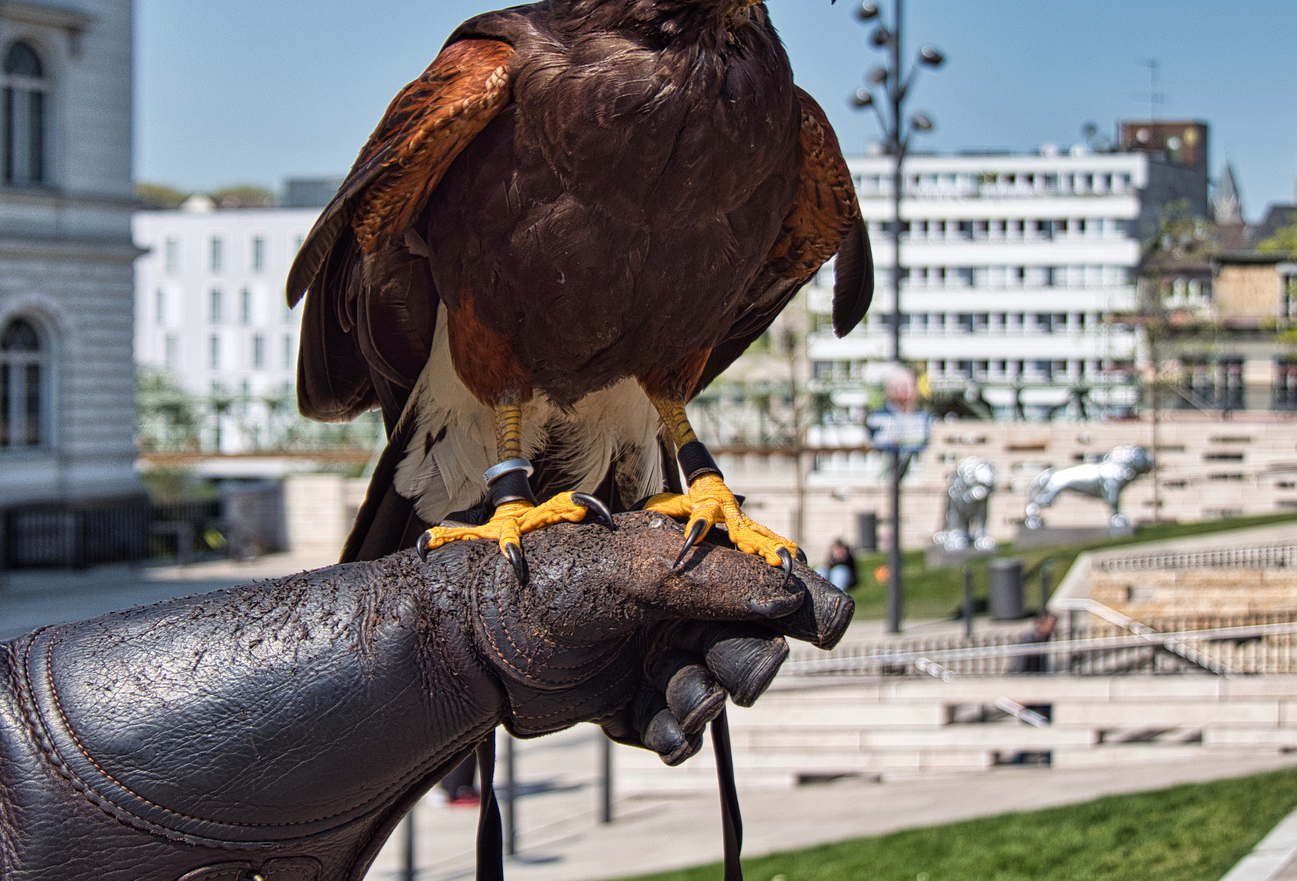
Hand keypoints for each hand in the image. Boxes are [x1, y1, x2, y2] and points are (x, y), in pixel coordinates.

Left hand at [461, 509, 852, 763]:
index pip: (765, 583)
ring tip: (670, 703)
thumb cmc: (546, 585)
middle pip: (749, 646)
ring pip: (715, 694)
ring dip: (700, 705)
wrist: (467, 642)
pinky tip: (650, 727)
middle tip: (716, 677)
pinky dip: (670, 734)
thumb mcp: (635, 574)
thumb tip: (793, 595)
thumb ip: (716, 584)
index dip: (801, 603)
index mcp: (685, 562)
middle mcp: (677, 609)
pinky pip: (676, 730)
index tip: (829, 627)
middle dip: (741, 666)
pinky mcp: (630, 703)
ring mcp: (654, 657)